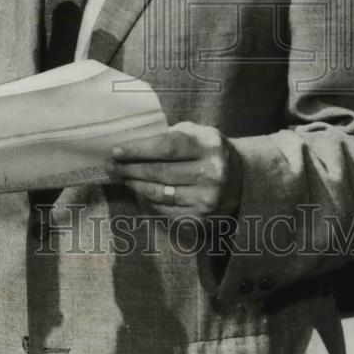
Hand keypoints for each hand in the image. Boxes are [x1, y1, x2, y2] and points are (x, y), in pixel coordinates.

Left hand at [107, 121, 242, 220]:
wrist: (242, 181)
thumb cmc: (209, 152)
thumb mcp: (198, 134)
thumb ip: (170, 136)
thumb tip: (132, 143)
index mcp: (209, 146)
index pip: (167, 147)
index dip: (139, 150)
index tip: (117, 151)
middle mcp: (211, 173)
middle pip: (160, 172)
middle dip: (130, 168)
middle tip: (111, 165)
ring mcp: (206, 199)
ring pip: (159, 193)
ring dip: (135, 184)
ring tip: (121, 176)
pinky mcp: (200, 219)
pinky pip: (164, 210)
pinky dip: (147, 200)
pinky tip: (138, 191)